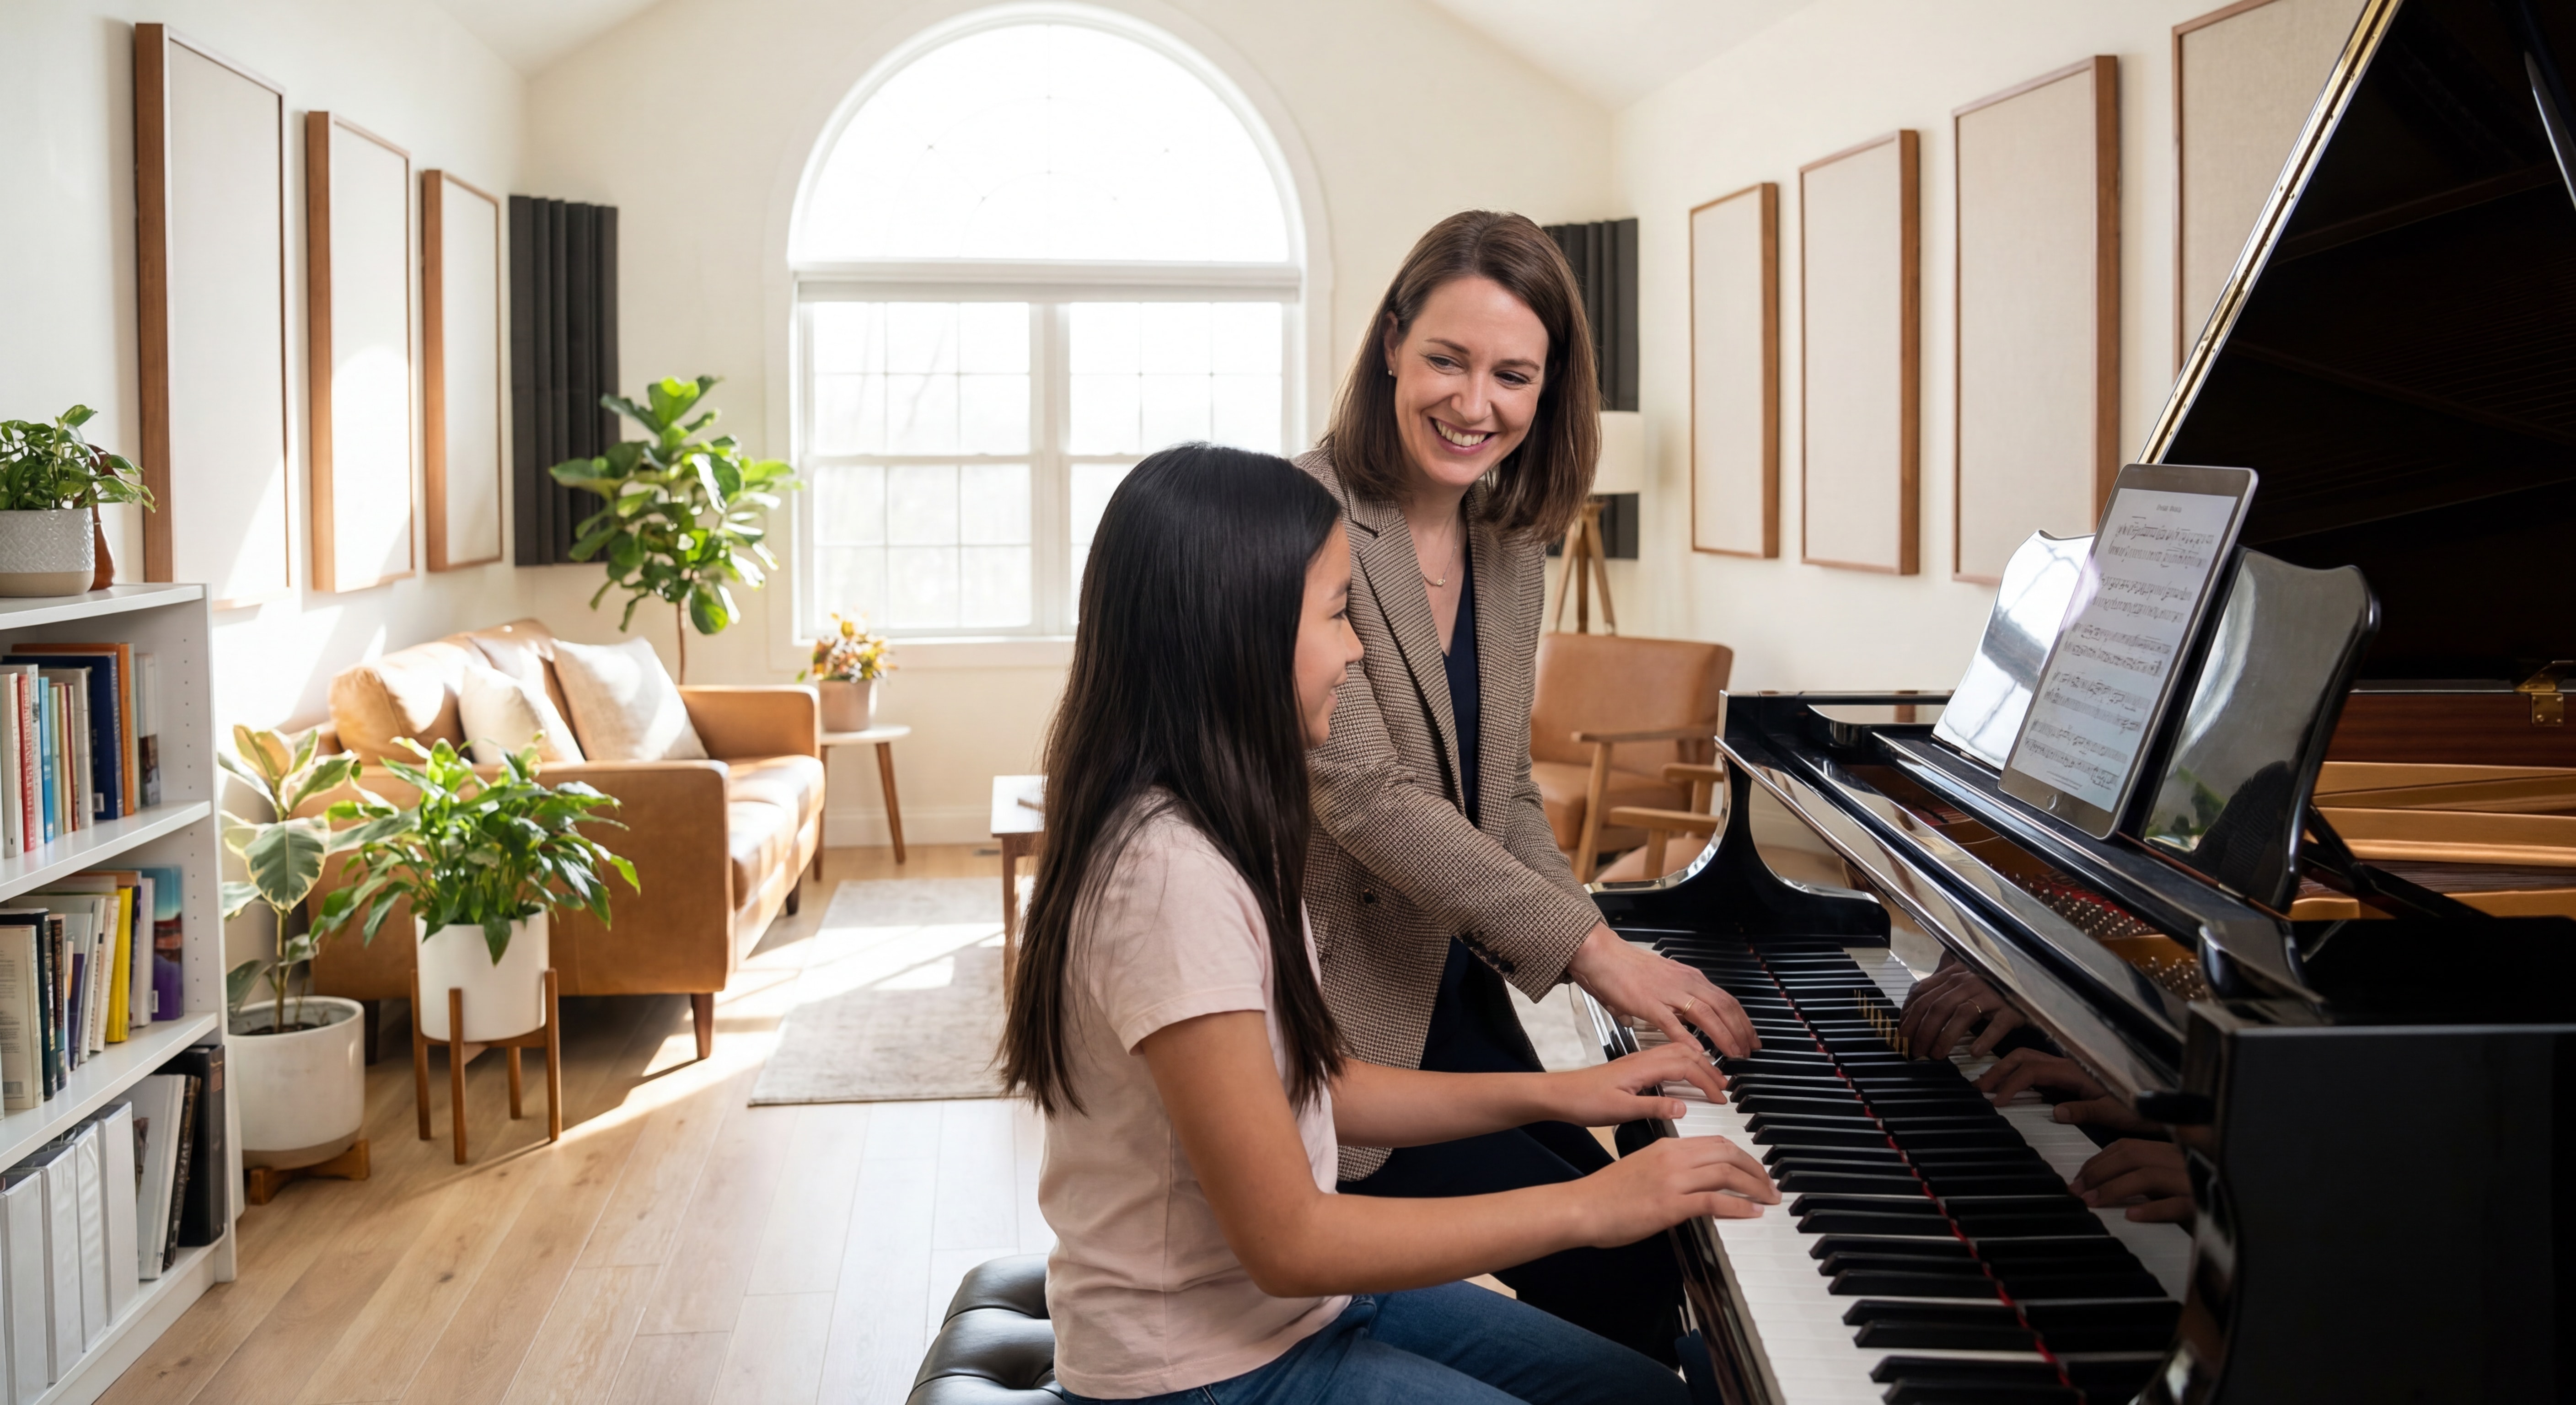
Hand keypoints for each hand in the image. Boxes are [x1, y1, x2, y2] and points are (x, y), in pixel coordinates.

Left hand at [1544, 1043, 1728, 1126]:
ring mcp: (1637, 1061)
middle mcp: (1642, 1059)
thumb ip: (1653, 1106)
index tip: (1720, 1097)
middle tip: (1725, 1085)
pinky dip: (1684, 1062)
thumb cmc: (1583, 1101)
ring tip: (1712, 1079)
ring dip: (1698, 1062)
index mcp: (1642, 1067)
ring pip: (1676, 1052)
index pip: (1685, 1067)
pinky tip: (1685, 1074)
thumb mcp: (1620, 1110)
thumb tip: (1683, 1107)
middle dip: (1709, 1068)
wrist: (1558, 1094)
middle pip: (1686, 1053)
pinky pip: (1666, 1057)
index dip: (1706, 1081)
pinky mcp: (1632, 1066)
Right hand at [1568, 925, 1756, 1058]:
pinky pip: (1674, 1023)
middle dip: (1741, 1030)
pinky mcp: (1649, 1003)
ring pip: (1707, 1014)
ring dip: (1724, 1036)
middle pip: (1724, 1007)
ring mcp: (1668, 992)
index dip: (1742, 1019)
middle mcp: (1684, 982)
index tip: (1750, 1036)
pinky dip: (1689, 1039)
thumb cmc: (1623, 967)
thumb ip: (1663, 1002)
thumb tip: (1664, 1021)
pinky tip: (1699, 1052)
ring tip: (1733, 1054)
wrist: (1600, 954)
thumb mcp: (1656, 982)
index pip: (1725, 999)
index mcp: (1688, 977)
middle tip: (1750, 1050)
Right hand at [1576, 1134, 1777, 1241]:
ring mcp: (1672, 1181)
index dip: (1742, 1155)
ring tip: (1768, 1199)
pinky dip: (1739, 1206)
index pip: (1716, 1142)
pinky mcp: (1670, 1205)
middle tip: (1770, 1185)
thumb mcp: (1643, 1169)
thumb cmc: (1607, 1193)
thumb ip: (1670, 1169)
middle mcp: (1673, 1157)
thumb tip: (1695, 1181)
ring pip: (1726, 1173)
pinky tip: (1752, 1212)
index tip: (1755, 1170)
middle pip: (1727, 1152)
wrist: (1582, 1206)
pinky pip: (1714, 1201)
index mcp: (1667, 1146)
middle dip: (1755, 1169)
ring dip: (1754, 1186)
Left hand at [1897, 961, 2025, 1059]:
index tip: (1902, 1035)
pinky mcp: (2012, 1008)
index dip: (1908, 1015)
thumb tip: (1911, 1002)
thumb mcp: (1962, 980)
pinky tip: (1974, 1052)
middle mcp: (1970, 981)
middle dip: (1922, 1031)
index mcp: (1954, 975)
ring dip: (1946, 1037)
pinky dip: (1985, 1038)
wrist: (2030, 979)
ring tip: (1937, 1055)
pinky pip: (1997, 1024)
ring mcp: (1992, 994)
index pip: (1922, 993)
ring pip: (1962, 1014)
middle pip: (1938, 1006)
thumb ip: (1938, 986)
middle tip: (1916, 1051)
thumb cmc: (1991, 984)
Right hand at [1974, 1049, 2156, 1136]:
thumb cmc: (2136, 1107)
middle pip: (2023, 1058)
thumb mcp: (2113, 1112)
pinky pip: (2036, 1069)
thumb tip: (2055, 1112)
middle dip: (1998, 1071)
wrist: (2156, 1103)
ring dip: (2004, 1070)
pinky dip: (2016, 1074)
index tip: (1997, 1101)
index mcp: (2075, 1071)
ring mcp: (2067, 1069)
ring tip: (1986, 1084)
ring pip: (2027, 1059)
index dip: (2011, 1083)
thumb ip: (2084, 1110)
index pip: (2033, 1071)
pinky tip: (2008, 1085)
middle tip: (1979, 1088)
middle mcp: (2068, 1065)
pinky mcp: (2067, 1077)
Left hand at [2070, 1139, 2193, 1223]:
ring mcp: (2193, 1181)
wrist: (2239, 1219)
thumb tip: (2098, 1182)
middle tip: (2078, 1191)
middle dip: (2099, 1172)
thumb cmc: (2196, 1200)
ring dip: (2115, 1189)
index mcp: (2171, 1152)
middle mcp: (2181, 1161)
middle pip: (2133, 1156)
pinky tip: (2132, 1216)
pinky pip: (2176, 1204)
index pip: (2127, 1147)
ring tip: (2094, 1202)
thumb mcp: (2167, 1184)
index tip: (2079, 1177)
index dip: (2098, 1160)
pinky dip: (2152, 1209)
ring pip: (2148, 1176)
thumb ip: (2142, 1176)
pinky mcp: (2204, 1205)